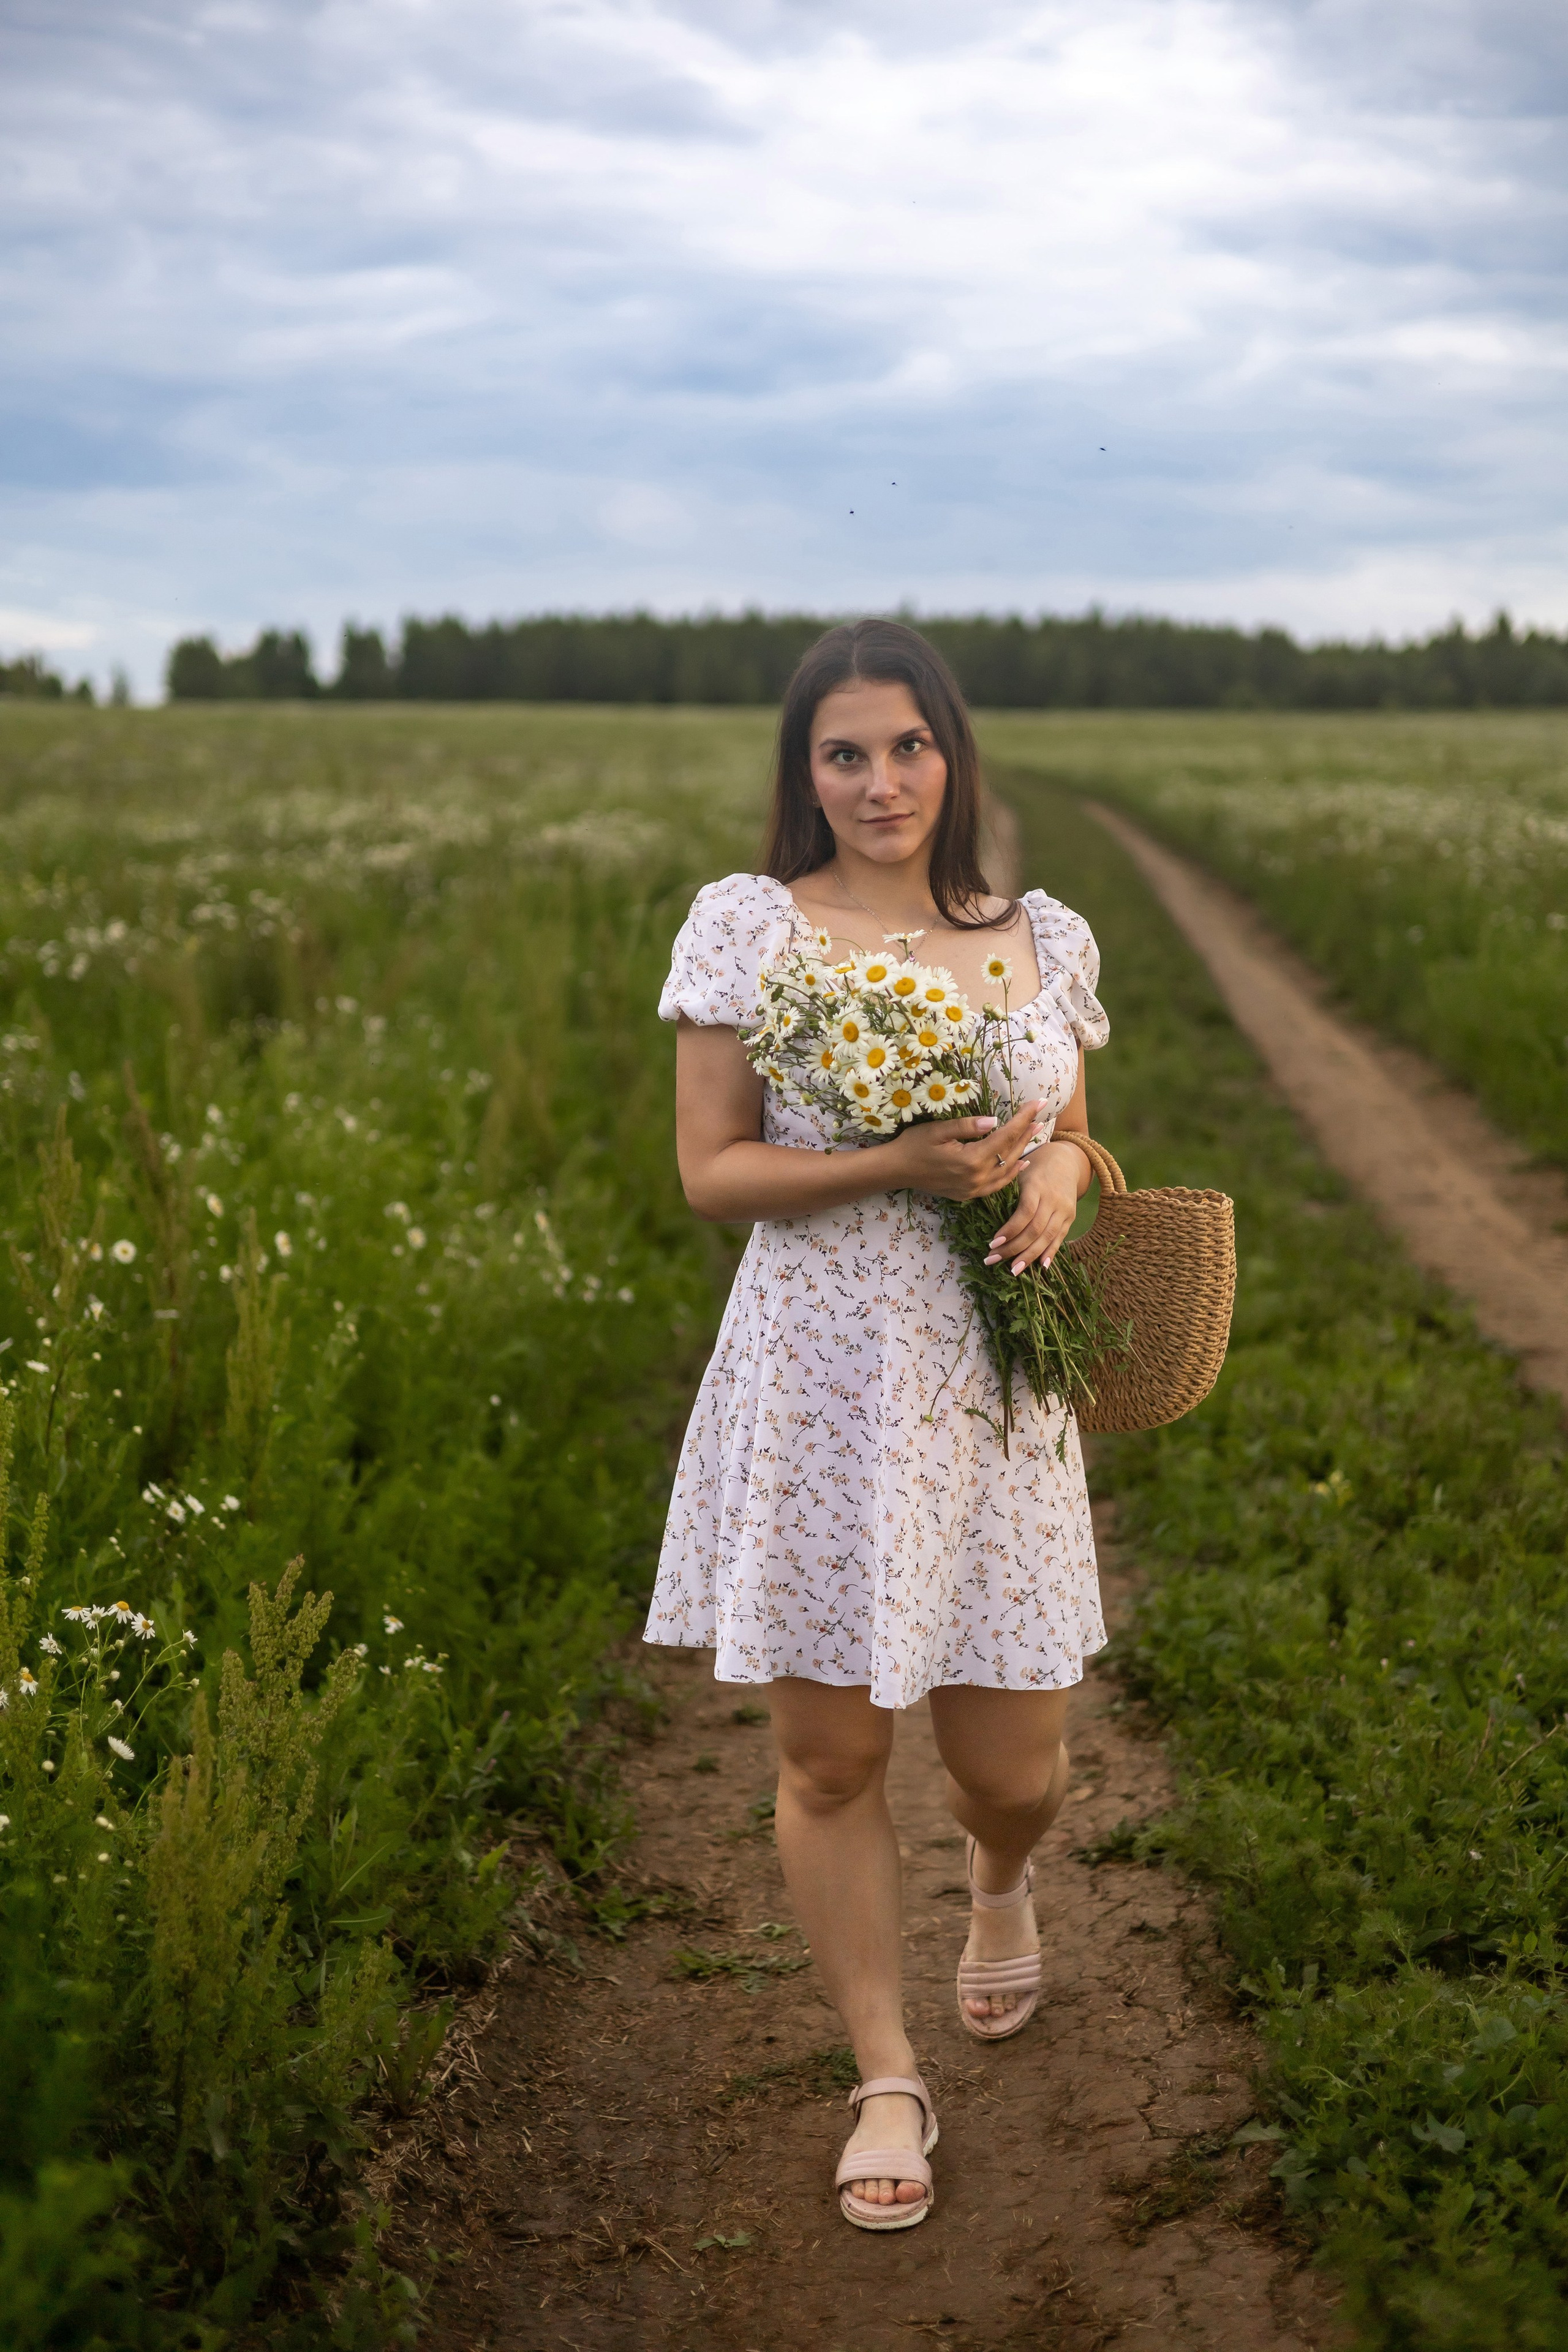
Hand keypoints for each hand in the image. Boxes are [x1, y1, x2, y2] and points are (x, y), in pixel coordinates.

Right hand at [887, 1100, 1044, 1202]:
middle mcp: (976, 1178)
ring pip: (1007, 1170)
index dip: (1023, 1118)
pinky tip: (1021, 1162)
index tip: (1038, 1103)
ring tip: (1035, 1133)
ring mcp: (973, 1189)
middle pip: (1010, 1152)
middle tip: (1040, 1115)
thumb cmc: (914, 1144)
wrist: (896, 1170)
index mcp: (971, 1160)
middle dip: (1026, 1132)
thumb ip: (968, 1126)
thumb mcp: (938, 1129)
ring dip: (1023, 1150)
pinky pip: (998, 1185)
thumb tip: (995, 1120)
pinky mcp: (969, 1194)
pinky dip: (1011, 1173)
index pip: (1005, 1136)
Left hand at [982, 1139, 1085, 1273]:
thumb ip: (1008, 1192)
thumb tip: (986, 1215)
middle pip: (1035, 1230)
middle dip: (1013, 1248)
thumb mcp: (1020, 1173)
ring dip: (1029, 1256)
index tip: (992, 1243)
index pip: (1024, 1213)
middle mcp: (1053, 1199)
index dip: (1009, 1230)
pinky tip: (1039, 1266)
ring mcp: (1064, 1210)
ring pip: (1047, 1237)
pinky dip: (1050, 1253)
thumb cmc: (1034, 1168)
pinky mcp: (1070, 1218)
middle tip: (992, 1259)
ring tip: (1013, 1270)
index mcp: (1037, 1186)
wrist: (1066, 1161)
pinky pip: (1059, 1238)